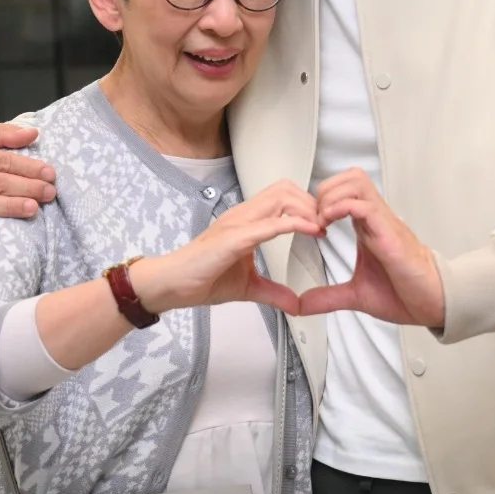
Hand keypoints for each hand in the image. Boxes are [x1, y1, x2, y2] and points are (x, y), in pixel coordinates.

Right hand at [132, 180, 322, 315]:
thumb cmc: (201, 278)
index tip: (320, 223)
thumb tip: (295, 305)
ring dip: (305, 210)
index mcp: (245, 220)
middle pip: (286, 188)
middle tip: (324, 224)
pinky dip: (293, 224)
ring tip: (319, 228)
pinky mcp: (233, 239)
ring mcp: (237, 224)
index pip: (282, 195)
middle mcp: (242, 215)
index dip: (305, 204)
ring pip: (280, 198)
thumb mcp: (247, 287)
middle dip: (310, 203)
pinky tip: (309, 231)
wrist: (170, 285)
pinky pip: (268, 224)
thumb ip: (273, 292)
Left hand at [296, 170, 445, 328]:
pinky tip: (331, 225)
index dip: (320, 200)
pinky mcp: (389, 233)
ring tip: (322, 220)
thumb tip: (301, 305)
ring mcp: (383, 222)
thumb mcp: (355, 295)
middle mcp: (374, 218)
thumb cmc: (403, 293)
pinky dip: (342, 208)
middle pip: (349, 177)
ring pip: (356, 182)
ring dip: (332, 196)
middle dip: (324, 191)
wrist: (431, 303)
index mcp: (366, 227)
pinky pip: (364, 205)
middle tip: (315, 217)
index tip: (309, 224)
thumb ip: (327, 297)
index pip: (343, 191)